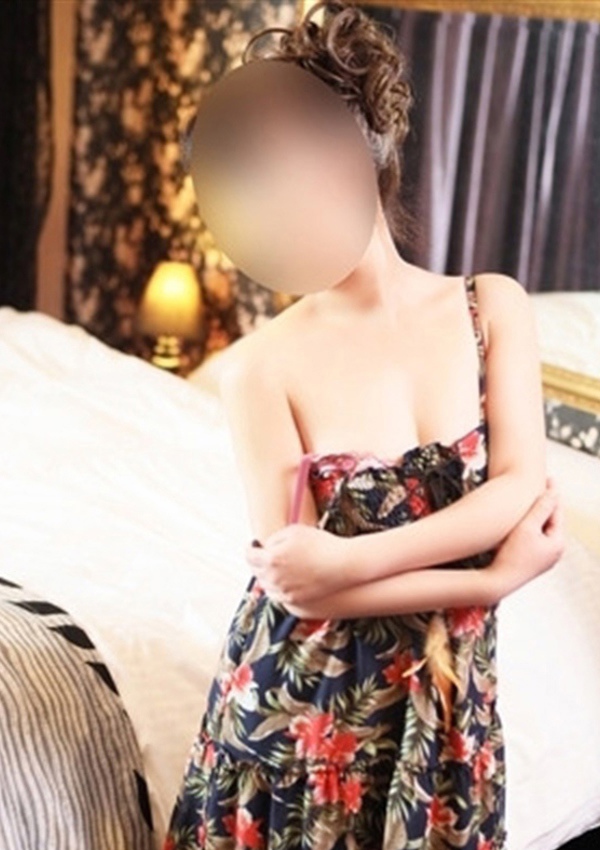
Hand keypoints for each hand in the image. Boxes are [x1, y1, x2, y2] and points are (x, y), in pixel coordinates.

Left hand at [244, 523, 351, 605]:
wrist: (342, 564)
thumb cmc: (320, 544)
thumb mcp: (293, 531)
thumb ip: (274, 539)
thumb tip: (265, 547)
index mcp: (271, 559)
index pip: (250, 556)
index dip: (250, 548)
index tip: (253, 545)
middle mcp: (274, 578)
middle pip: (256, 571)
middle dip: (258, 562)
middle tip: (263, 555)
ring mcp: (283, 591)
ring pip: (266, 585)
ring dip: (266, 576)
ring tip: (274, 567)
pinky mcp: (294, 601)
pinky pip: (277, 596)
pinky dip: (276, 587)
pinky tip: (284, 579)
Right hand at [488, 476, 564, 600]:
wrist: (498, 581)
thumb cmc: (512, 555)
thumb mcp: (527, 527)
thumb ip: (541, 508)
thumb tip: (554, 492)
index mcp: (557, 543)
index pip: (557, 512)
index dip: (552, 494)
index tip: (548, 478)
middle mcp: (553, 552)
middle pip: (550, 521)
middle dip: (545, 503)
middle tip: (540, 484)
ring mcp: (542, 557)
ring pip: (541, 529)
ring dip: (536, 514)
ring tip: (529, 498)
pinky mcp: (531, 560)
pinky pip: (533, 537)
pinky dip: (529, 526)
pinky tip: (519, 519)